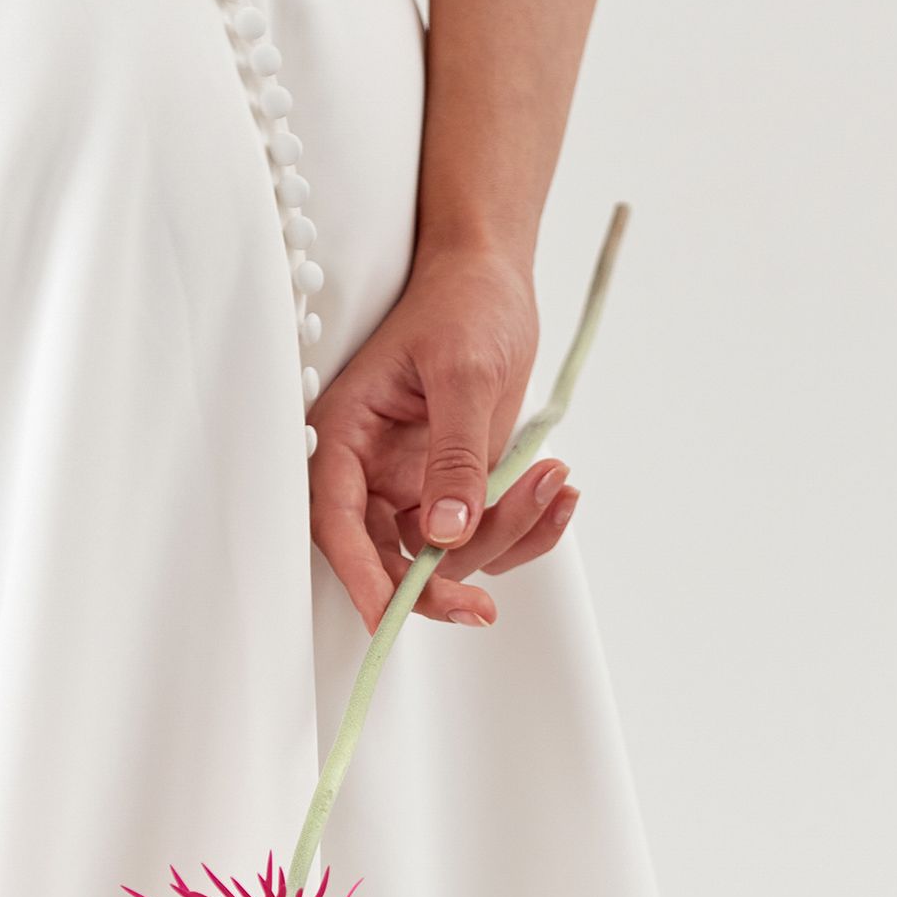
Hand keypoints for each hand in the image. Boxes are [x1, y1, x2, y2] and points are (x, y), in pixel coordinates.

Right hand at [307, 244, 580, 629]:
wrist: (492, 279)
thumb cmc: (464, 304)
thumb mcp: (464, 374)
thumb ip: (453, 458)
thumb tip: (443, 533)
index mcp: (344, 436)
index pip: (337, 522)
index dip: (359, 577)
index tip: (390, 617)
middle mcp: (370, 470)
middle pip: (388, 556)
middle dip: (441, 582)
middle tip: (485, 608)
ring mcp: (413, 483)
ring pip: (446, 553)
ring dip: (507, 535)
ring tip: (554, 481)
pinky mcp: (454, 487)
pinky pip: (485, 534)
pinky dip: (528, 526)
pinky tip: (559, 491)